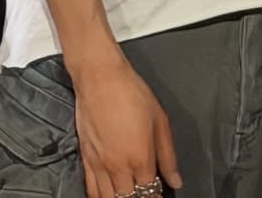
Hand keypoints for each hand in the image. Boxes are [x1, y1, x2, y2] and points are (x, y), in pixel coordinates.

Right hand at [70, 52, 181, 196]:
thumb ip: (168, 155)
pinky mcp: (86, 158)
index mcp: (140, 158)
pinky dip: (100, 197)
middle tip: (145, 193)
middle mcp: (119, 166)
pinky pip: (91, 189)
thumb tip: (175, 180)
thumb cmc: (129, 91)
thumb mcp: (160, 119)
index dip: (156, 196)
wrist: (99, 76)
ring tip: (129, 194)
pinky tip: (108, 196)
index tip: (159, 194)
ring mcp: (100, 164)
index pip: (150, 193)